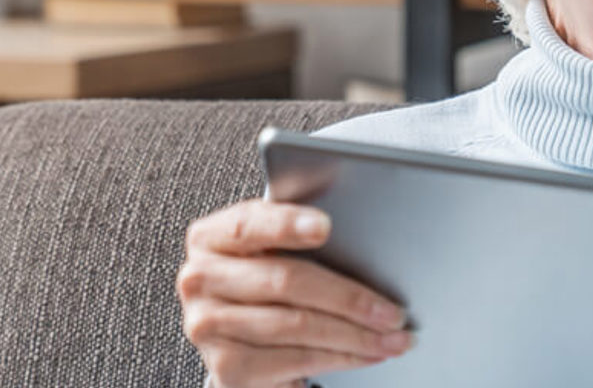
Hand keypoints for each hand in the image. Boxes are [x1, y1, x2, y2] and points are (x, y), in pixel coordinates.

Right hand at [177, 199, 411, 387]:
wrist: (238, 338)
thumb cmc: (266, 284)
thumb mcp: (270, 251)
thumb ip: (294, 235)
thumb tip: (362, 237)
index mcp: (209, 238)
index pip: (247, 224)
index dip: (287, 224)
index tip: (326, 226)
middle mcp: (199, 281)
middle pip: (284, 281)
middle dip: (349, 297)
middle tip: (392, 309)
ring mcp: (208, 327)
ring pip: (298, 325)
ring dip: (356, 334)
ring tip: (393, 336)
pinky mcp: (228, 368)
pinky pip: (297, 360)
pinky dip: (341, 358)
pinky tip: (367, 354)